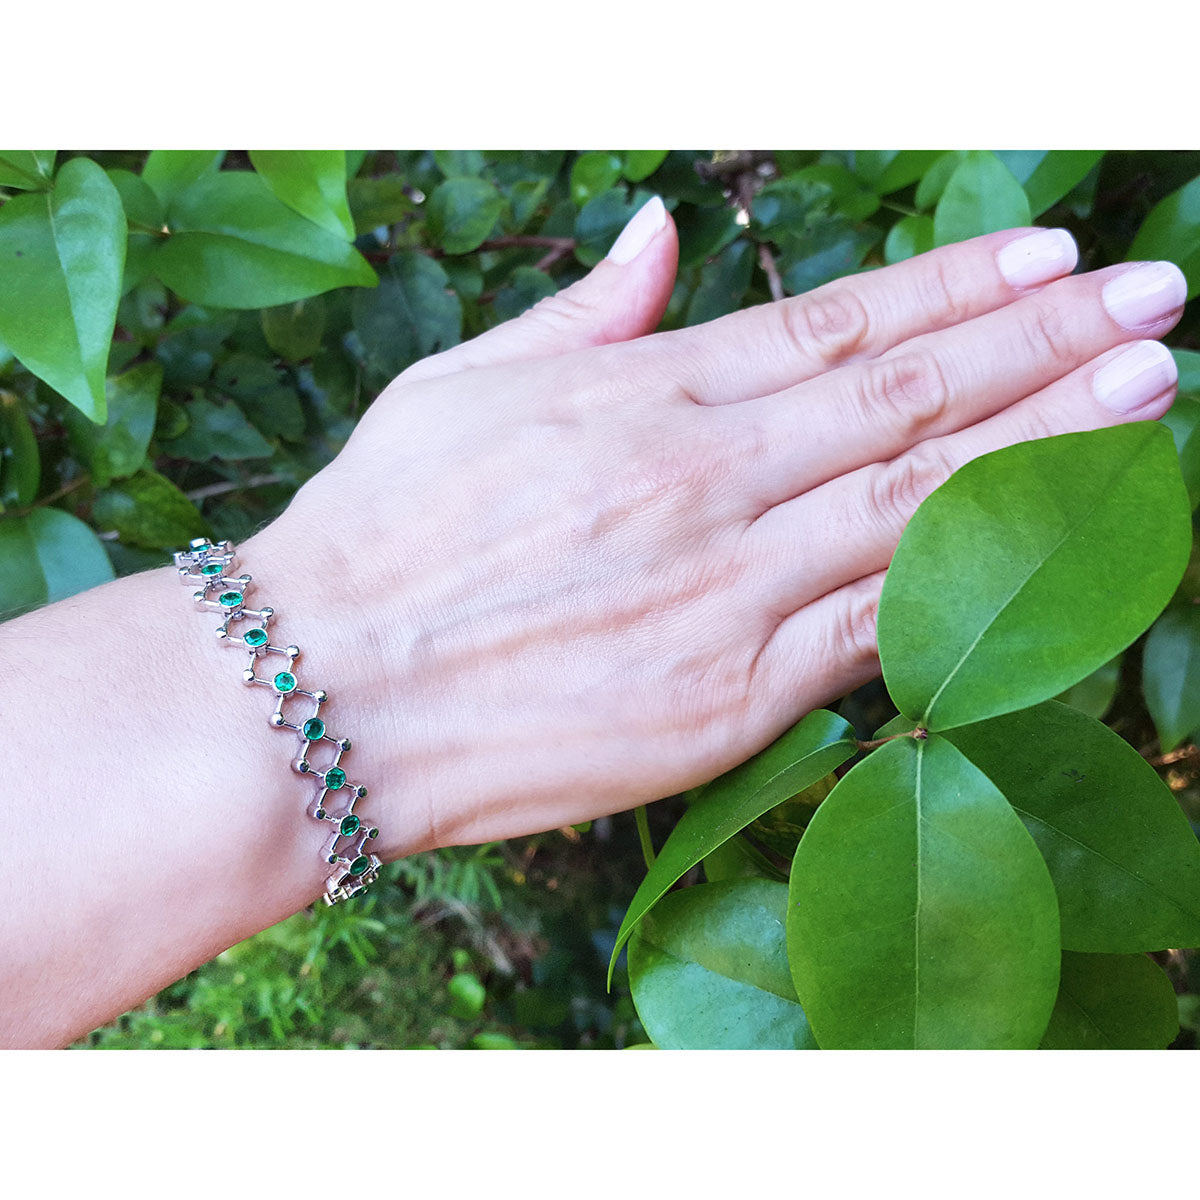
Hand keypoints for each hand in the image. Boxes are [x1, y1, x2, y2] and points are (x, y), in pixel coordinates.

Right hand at [247, 198, 1185, 857]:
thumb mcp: (461, 391)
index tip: (1051, 261)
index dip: (955, 290)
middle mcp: (703, 486)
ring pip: (918, 509)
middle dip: (1046, 348)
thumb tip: (660, 234)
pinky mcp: (725, 702)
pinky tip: (1051, 545)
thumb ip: (583, 315)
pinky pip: (874, 633)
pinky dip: (971, 586)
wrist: (317, 695)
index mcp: (642, 402)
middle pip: (908, 402)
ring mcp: (724, 596)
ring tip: (1148, 401)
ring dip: (1044, 449)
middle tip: (1157, 305)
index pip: (836, 327)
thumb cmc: (376, 538)